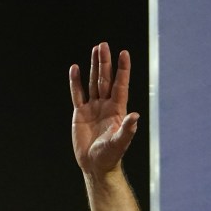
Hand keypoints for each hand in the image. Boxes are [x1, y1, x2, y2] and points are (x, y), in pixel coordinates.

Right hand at [69, 42, 138, 175]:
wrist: (95, 165)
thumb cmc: (110, 156)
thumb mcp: (119, 143)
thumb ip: (127, 130)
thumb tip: (135, 116)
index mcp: (117, 110)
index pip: (120, 85)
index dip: (122, 70)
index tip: (124, 53)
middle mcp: (106, 106)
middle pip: (105, 79)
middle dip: (105, 62)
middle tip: (104, 45)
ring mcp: (93, 108)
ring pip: (92, 82)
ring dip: (93, 66)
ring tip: (95, 49)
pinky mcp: (80, 113)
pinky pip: (77, 94)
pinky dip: (76, 82)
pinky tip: (75, 68)